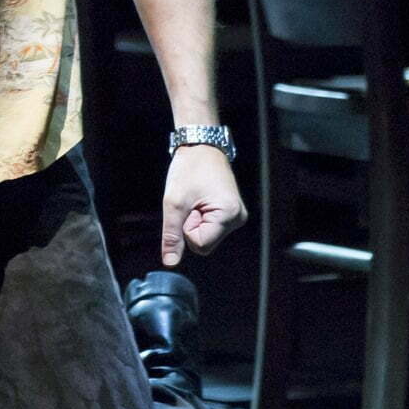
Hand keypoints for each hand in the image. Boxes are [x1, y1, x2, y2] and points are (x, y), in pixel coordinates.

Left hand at [161, 145, 246, 266]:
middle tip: (191, 202)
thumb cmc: (190, 168)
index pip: (199, 244)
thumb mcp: (174, 202)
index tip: (188, 207)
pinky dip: (200, 218)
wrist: (202, 146)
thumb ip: (172, 235)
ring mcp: (236, 216)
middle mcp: (238, 218)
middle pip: (204, 244)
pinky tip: (200, 202)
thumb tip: (170, 262)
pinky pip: (210, 228)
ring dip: (195, 222)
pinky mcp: (231, 214)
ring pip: (206, 237)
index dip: (186, 228)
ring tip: (196, 200)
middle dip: (191, 226)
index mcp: (229, 215)